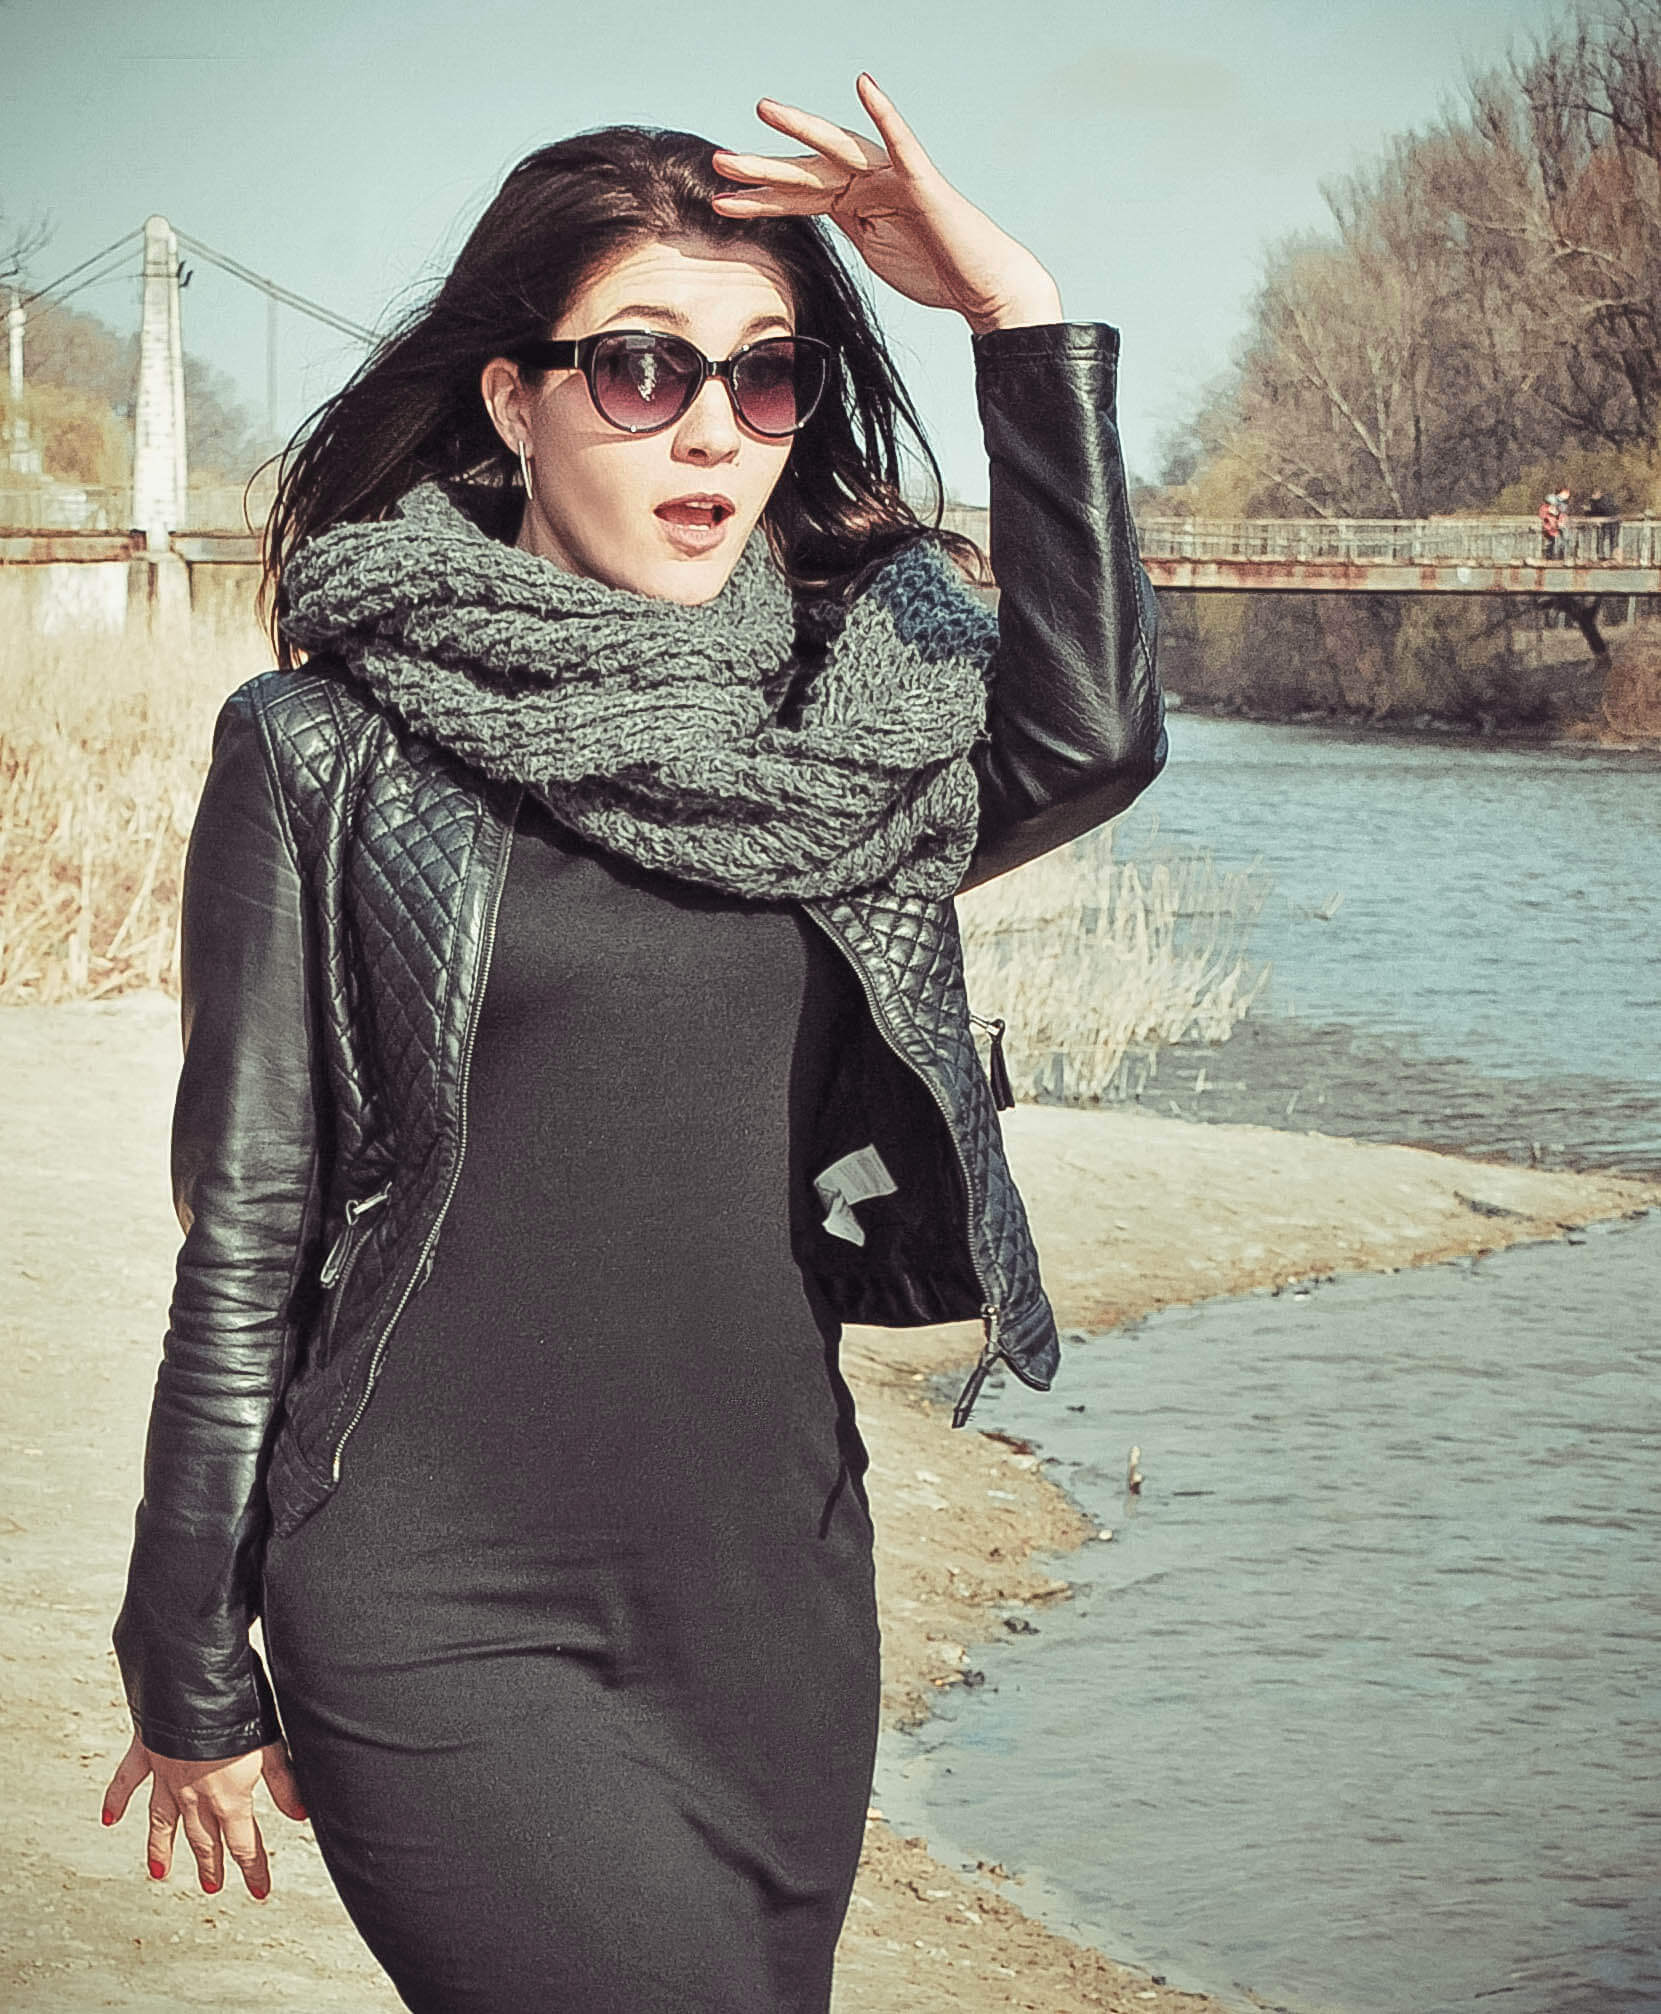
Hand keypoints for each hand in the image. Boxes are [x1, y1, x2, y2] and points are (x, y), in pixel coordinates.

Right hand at [101, 1730, 307, 1899]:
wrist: (196, 1687)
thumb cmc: (240, 1711)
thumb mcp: (272, 1748)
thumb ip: (284, 1783)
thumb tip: (300, 1815)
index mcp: (228, 1797)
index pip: (243, 1844)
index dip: (253, 1869)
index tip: (259, 1891)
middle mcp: (194, 1795)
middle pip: (204, 1838)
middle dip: (210, 1863)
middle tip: (213, 1886)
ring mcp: (166, 1776)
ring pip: (162, 1821)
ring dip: (161, 1848)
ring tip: (160, 1872)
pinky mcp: (147, 1754)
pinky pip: (128, 1782)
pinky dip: (116, 1801)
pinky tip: (109, 1819)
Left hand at [710, 74, 1062, 335]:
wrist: (982, 287)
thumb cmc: (935, 270)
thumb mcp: (875, 249)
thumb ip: (847, 223)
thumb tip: (815, 208)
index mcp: (856, 204)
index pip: (799, 197)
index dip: (761, 199)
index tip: (721, 203)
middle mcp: (870, 182)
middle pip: (808, 171)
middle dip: (763, 169)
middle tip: (719, 162)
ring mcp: (895, 176)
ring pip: (839, 150)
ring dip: (801, 129)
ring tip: (763, 111)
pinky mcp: (922, 181)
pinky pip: (902, 143)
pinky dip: (885, 114)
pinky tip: (865, 85)